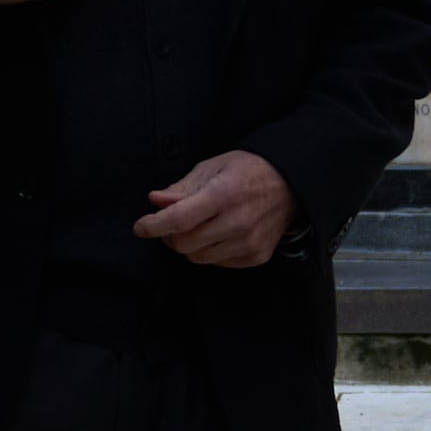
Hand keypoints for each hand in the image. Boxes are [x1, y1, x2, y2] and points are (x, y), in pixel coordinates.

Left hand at [135, 151, 296, 269]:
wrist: (290, 184)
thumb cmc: (247, 171)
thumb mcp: (212, 167)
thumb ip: (182, 188)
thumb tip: (155, 201)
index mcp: (224, 194)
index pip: (179, 219)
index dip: (154, 225)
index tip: (140, 227)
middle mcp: (237, 222)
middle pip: (184, 244)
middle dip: (169, 235)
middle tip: (172, 221)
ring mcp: (248, 243)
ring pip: (197, 257)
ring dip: (189, 244)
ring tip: (198, 225)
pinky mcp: (255, 257)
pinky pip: (216, 263)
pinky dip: (209, 251)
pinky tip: (218, 233)